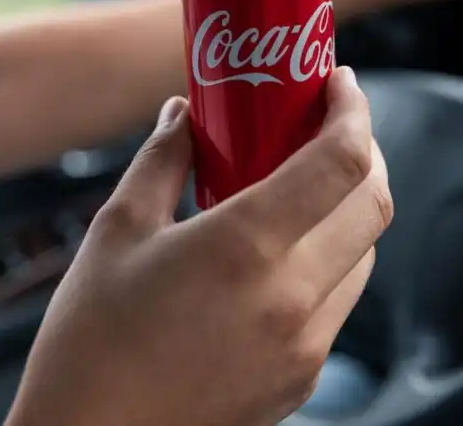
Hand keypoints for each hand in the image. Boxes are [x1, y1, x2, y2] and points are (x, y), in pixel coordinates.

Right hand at [6, 66, 391, 425]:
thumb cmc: (90, 342)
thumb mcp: (116, 232)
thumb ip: (162, 160)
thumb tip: (183, 115)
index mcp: (246, 247)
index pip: (342, 161)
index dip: (354, 112)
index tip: (340, 85)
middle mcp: (293, 297)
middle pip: (372, 204)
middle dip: (364, 153)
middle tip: (329, 127)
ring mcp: (305, 345)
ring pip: (364, 255)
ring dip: (349, 210)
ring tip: (304, 188)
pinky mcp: (301, 378)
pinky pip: (340, 303)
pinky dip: (331, 263)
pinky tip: (285, 254)